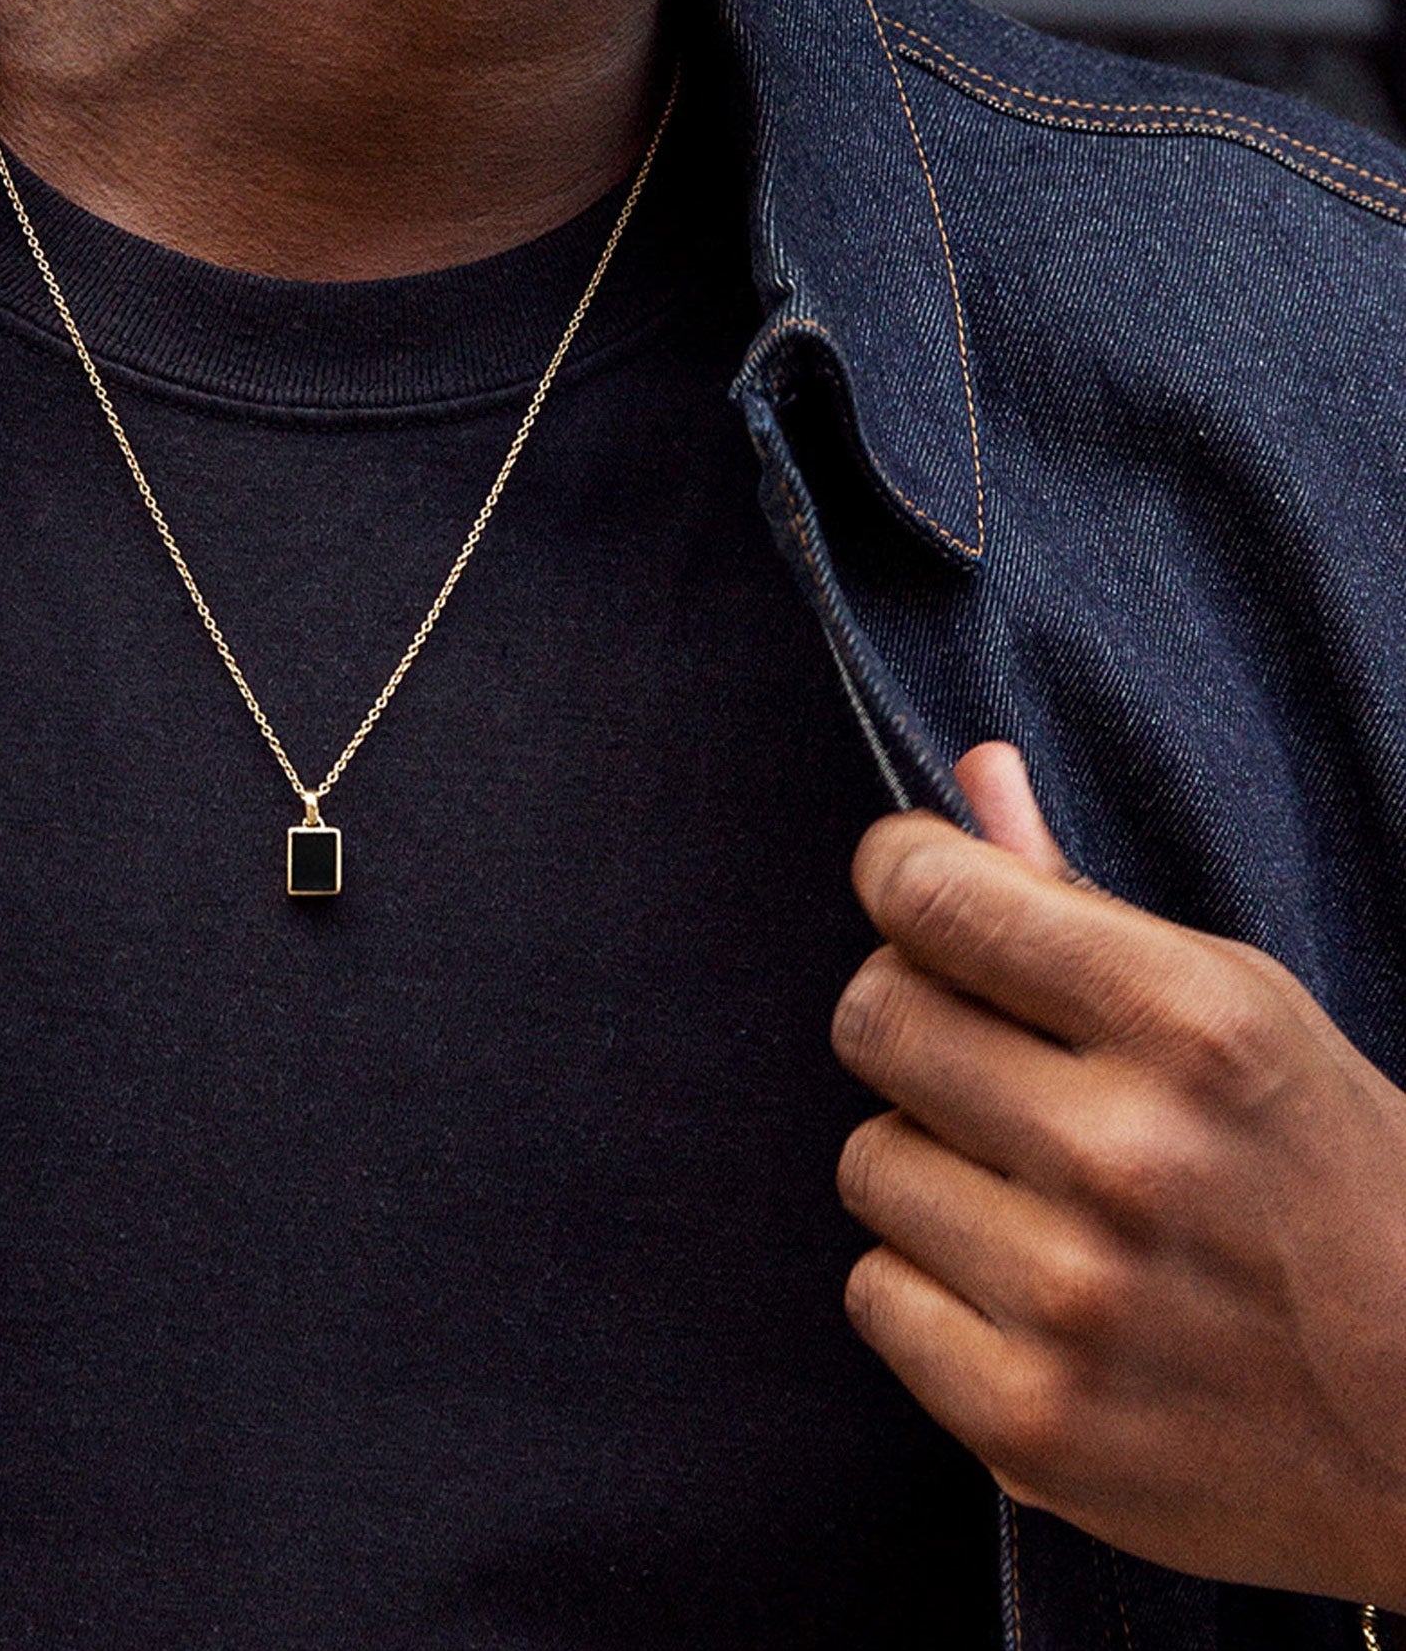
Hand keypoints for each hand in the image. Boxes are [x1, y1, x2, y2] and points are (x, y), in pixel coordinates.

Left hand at [833, 744, 1405, 1610]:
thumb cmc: (1333, 1191)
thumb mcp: (1246, 1015)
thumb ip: (1084, 901)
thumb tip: (972, 779)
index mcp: (1193, 1026)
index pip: (931, 894)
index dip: (903, 877)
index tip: (918, 893)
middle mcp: (1128, 1156)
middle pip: (872, 1016)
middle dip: (915, 1022)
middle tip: (993, 1064)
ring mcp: (1074, 1297)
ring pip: (867, 1157)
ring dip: (933, 1168)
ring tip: (1044, 1202)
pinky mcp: (1028, 1421)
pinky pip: (873, 1289)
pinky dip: (933, 1290)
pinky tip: (1031, 1299)